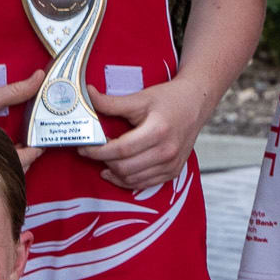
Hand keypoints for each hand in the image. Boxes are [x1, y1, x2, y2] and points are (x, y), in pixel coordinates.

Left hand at [89, 77, 208, 191]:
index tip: (84, 147)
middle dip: (102, 161)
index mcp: (158, 131)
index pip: (121, 149)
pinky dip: (127, 180)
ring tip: (103, 160)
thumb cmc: (169, 99)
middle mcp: (167, 151)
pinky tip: (116, 171)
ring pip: (132, 179)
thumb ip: (112, 102)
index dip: (98, 151)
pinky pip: (144, 183)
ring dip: (113, 172)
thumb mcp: (140, 98)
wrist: (195, 104)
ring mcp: (171, 164)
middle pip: (125, 167)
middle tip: (90, 152)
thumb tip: (88, 95)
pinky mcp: (173, 171)